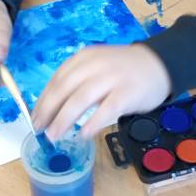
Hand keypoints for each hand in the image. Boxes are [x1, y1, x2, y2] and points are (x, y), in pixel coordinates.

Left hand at [33, 44, 170, 141]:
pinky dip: (93, 122)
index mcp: (84, 58)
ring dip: (64, 119)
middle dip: (48, 111)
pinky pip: (107, 109)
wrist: (160, 64)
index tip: (35, 118)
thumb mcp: (97, 67)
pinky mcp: (128, 92)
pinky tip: (84, 134)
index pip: (57, 80)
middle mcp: (95, 65)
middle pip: (64, 89)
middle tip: (39, 130)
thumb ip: (78, 81)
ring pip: (81, 99)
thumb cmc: (124, 71)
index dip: (43, 101)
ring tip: (54, 136)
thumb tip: (52, 109)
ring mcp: (112, 78)